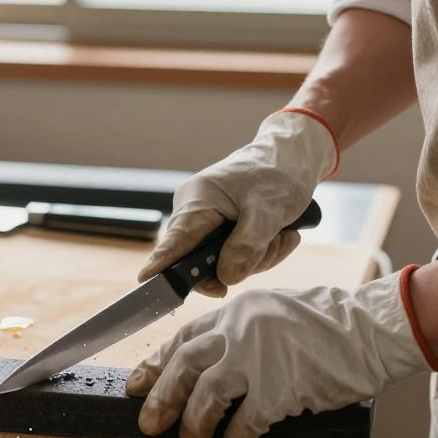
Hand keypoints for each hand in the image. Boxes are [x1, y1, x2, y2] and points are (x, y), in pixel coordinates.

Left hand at [125, 269, 437, 437]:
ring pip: (206, 395)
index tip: (137, 385)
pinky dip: (237, 437)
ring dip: (194, 422)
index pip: (182, 339)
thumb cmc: (327, 324)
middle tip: (148, 423)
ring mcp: (257, 359)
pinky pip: (246, 421)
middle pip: (184, 367)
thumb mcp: (271, 312)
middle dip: (161, 398)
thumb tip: (209, 363)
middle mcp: (238, 331)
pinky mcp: (280, 388)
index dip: (156, 365)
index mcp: (235, 311)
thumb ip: (239, 331)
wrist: (370, 329)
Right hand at [138, 110, 336, 296]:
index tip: (146, 282)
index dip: (162, 265)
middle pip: (202, 262)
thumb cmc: (278, 173)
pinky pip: (235, 257)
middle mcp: (194, 213)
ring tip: (281, 233)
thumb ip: (248, 246)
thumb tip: (226, 279)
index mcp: (198, 200)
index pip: (176, 241)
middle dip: (243, 262)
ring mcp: (207, 224)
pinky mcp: (221, 230)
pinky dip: (261, 252)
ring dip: (259, 257)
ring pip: (224, 264)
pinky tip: (278, 234)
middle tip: (274, 243)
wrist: (291, 155)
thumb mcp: (270, 211)